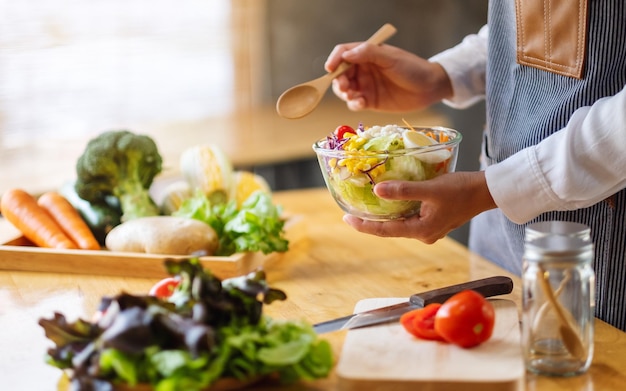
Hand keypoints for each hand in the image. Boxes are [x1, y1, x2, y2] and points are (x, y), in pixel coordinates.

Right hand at [324, 42, 452, 111]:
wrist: (430, 88)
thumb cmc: (412, 68)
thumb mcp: (391, 58)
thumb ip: (369, 53)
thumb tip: (347, 54)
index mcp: (367, 54)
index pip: (344, 53)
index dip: (335, 60)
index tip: (330, 68)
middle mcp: (363, 69)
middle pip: (340, 73)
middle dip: (338, 80)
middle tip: (344, 87)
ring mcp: (366, 86)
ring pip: (345, 89)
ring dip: (344, 93)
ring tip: (352, 95)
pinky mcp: (370, 101)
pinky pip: (355, 103)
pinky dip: (353, 104)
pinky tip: (360, 104)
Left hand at [343, 172, 495, 242]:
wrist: (486, 192)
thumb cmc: (461, 189)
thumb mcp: (431, 188)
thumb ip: (404, 190)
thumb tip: (377, 190)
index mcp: (421, 231)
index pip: (385, 230)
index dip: (363, 225)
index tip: (345, 218)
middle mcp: (423, 234)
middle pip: (390, 229)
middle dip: (370, 221)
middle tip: (349, 212)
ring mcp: (429, 228)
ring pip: (399, 223)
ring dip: (383, 215)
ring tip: (364, 206)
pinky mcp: (433, 220)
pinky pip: (409, 217)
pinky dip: (396, 210)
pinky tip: (388, 200)